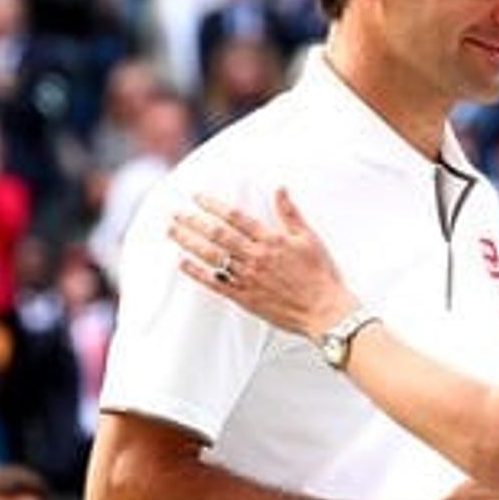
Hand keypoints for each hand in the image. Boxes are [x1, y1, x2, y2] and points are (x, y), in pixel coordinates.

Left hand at [171, 189, 358, 340]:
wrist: (325, 310)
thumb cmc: (320, 275)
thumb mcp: (309, 238)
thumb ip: (290, 213)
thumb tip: (280, 189)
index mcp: (271, 240)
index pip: (235, 217)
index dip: (213, 205)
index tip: (197, 197)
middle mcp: (256, 257)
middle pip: (217, 234)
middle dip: (193, 222)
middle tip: (176, 213)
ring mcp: (248, 278)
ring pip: (212, 256)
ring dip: (189, 242)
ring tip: (173, 232)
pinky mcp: (244, 297)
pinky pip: (215, 283)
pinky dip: (197, 273)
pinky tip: (183, 263)